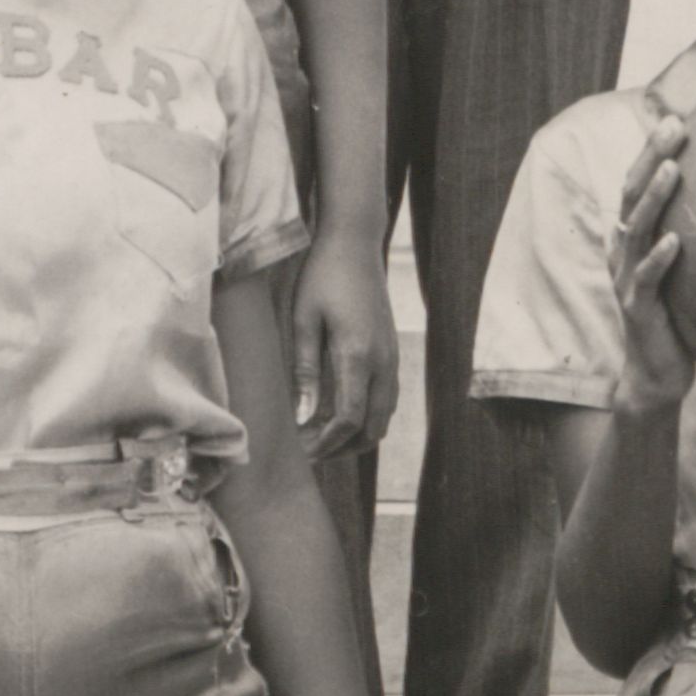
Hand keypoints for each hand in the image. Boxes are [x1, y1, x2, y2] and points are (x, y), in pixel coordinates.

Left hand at [292, 251, 395, 458]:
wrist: (355, 245)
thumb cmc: (322, 276)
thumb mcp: (303, 320)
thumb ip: (305, 371)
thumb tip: (302, 417)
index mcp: (358, 355)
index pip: (349, 419)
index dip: (327, 442)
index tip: (303, 450)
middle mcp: (383, 362)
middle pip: (373, 429)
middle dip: (342, 448)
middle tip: (310, 450)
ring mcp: (392, 359)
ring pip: (384, 418)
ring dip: (356, 436)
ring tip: (321, 436)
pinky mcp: (393, 353)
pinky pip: (386, 400)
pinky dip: (366, 418)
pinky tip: (338, 412)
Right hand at [603, 124, 695, 417]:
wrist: (656, 376)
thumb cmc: (677, 318)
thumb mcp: (684, 271)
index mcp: (631, 239)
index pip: (636, 184)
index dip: (651, 150)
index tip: (676, 117)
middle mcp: (623, 252)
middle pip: (630, 194)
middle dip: (651, 156)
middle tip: (673, 123)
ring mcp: (628, 280)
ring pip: (635, 229)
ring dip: (653, 197)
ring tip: (673, 168)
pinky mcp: (639, 309)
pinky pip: (648, 279)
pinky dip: (660, 258)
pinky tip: (676, 241)